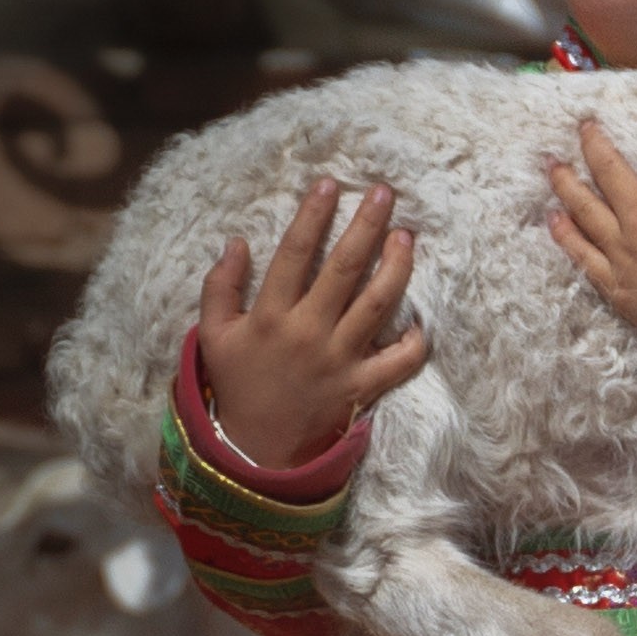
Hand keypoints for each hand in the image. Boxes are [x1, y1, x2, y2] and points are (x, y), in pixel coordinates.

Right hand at [194, 177, 424, 469]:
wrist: (254, 452)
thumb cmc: (236, 385)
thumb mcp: (212, 336)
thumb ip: (219, 287)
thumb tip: (236, 242)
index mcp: (270, 316)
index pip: (294, 254)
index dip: (313, 215)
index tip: (330, 183)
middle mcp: (308, 333)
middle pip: (344, 269)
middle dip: (366, 226)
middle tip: (385, 193)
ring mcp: (339, 360)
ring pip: (377, 304)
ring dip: (396, 267)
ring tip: (407, 236)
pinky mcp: (362, 387)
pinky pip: (399, 361)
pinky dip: (416, 341)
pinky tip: (424, 316)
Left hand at [545, 116, 636, 351]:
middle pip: (609, 170)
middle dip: (595, 144)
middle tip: (583, 126)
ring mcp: (622, 250)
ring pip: (585, 208)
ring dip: (566, 183)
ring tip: (551, 164)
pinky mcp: (615, 284)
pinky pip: (583, 255)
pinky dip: (566, 235)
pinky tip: (553, 218)